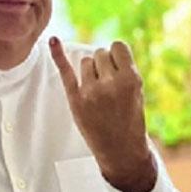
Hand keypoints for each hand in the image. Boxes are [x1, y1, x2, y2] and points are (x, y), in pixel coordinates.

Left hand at [50, 37, 156, 191]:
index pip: (118, 47)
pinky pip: (66, 71)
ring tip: (98, 91)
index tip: (118, 67)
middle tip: (109, 84)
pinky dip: (58, 54)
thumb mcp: (137, 92)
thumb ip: (123, 71)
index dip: (117, 55)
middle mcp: (111, 83)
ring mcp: (91, 91)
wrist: (121, 150)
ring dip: (91, 71)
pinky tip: (53, 41)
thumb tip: (103, 52)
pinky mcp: (76, 100)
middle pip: (100, 53)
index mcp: (131, 79)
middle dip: (104, 64)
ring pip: (86, 61)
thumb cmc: (131, 120)